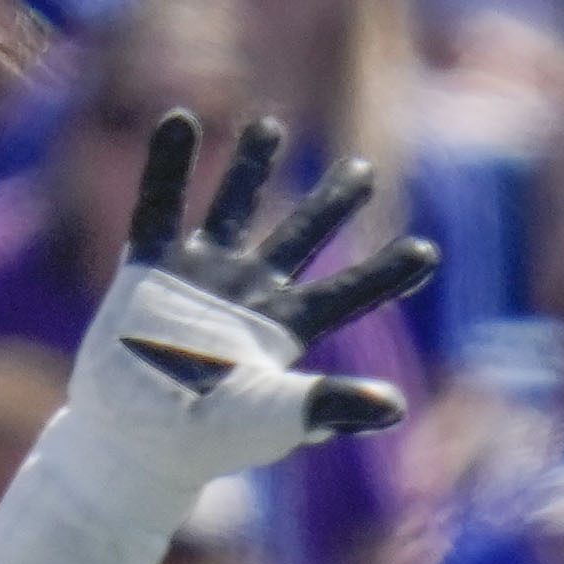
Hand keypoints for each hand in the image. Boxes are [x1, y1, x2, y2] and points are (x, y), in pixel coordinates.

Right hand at [0, 117, 434, 563]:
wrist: (135, 443)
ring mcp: (198, 280)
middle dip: (331, 206)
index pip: (349, 295)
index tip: (429, 253)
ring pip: (230, 210)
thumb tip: (396, 407)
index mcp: (284, 330)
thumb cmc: (208, 440)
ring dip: (249, 170)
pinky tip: (180, 120)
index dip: (387, 275)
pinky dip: (168, 165)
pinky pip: (157, 207)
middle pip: (299, 239)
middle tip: (364, 171)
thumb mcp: (277, 417)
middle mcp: (248, 297)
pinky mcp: (148, 272)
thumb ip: (332, 404)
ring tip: (271, 126)